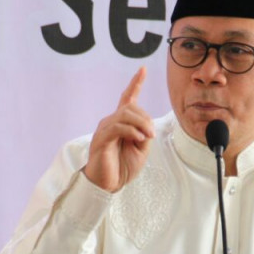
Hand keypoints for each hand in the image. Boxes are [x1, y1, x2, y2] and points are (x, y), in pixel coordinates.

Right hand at [83, 66, 154, 192]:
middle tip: (151, 134)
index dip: (135, 83)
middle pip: (130, 107)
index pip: (127, 98)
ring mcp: (105, 129)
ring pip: (125, 114)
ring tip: (145, 137)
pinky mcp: (101, 139)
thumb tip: (146, 125)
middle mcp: (111, 121)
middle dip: (145, 118)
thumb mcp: (141, 150)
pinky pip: (117, 127)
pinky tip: (137, 139)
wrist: (108, 184)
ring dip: (140, 124)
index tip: (143, 69)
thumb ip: (144, 134)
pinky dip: (131, 131)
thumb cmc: (122, 167)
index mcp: (121, 123)